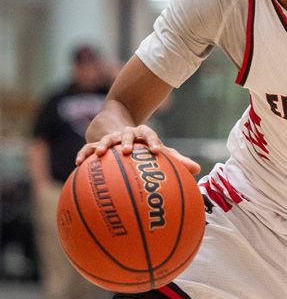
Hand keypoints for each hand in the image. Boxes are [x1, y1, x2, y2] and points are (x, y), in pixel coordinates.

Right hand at [75, 125, 200, 174]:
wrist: (120, 128)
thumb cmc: (144, 146)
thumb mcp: (159, 151)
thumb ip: (176, 160)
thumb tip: (198, 169)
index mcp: (144, 134)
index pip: (150, 134)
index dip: (154, 142)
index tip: (157, 151)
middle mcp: (127, 134)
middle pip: (127, 134)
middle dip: (127, 141)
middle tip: (127, 150)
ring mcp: (111, 138)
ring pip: (106, 139)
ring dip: (102, 145)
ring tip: (99, 154)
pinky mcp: (96, 143)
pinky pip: (88, 148)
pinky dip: (83, 154)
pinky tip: (77, 164)